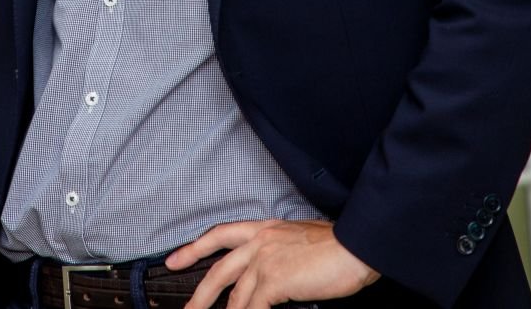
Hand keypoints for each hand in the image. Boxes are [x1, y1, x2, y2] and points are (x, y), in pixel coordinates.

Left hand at [166, 219, 378, 307]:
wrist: (356, 245)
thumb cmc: (338, 247)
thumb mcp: (301, 241)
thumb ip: (280, 254)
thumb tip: (274, 278)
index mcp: (265, 228)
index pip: (221, 235)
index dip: (194, 248)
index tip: (174, 259)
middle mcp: (260, 240)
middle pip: (219, 270)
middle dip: (200, 293)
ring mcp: (265, 259)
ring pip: (234, 295)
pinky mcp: (274, 280)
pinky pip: (252, 307)